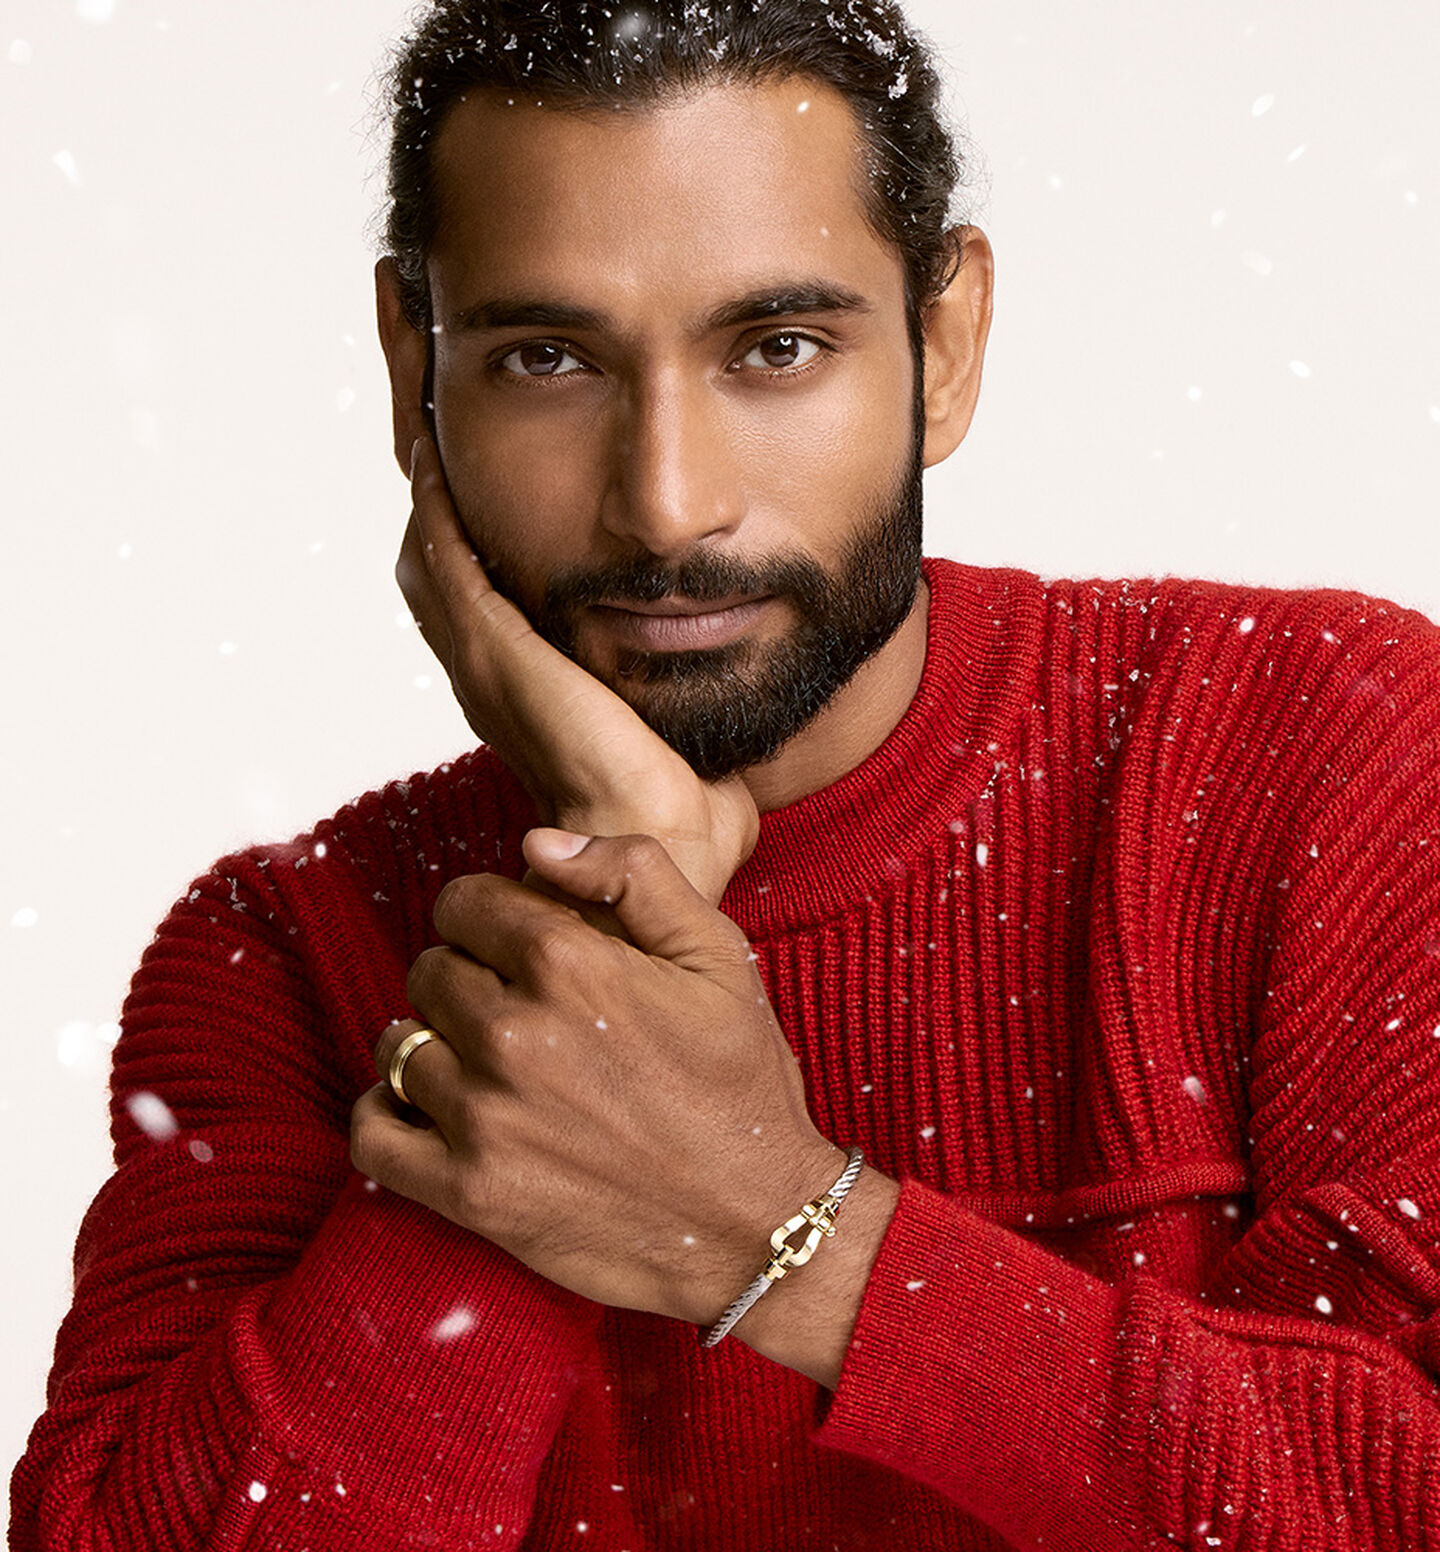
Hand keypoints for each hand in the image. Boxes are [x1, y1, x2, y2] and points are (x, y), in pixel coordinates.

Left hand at [351, 829, 842, 1326]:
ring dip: (434, 1044)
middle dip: (467, 976)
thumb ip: (633, 873)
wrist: (759, 1223)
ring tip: (485, 1062)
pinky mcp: (468, 1192)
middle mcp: (514, 1033)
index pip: (463, 903)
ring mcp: (484, 1117)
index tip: (516, 943)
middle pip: (430, 969)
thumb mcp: (719, 954)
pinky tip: (429, 1109)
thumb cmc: (742, 1084)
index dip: (490, 915)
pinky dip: (388, 1112)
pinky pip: (373, 1132)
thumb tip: (539, 843)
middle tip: (516, 1009)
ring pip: (399, 1043)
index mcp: (570, 963)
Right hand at [397, 435, 757, 904]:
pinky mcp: (496, 652)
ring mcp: (484, 665)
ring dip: (428, 494)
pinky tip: (438, 457)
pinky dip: (435, 508)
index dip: (471, 541)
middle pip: (433, 572)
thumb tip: (736, 659)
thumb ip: (688, 691)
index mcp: (523, 695)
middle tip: (440, 441)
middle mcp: (488, 678)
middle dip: (434, 503)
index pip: (477, 600)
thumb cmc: (680, 809)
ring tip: (428, 425)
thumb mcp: (677, 727)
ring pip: (426, 560)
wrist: (656, 840)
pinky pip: (443, 560)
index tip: (481, 484)